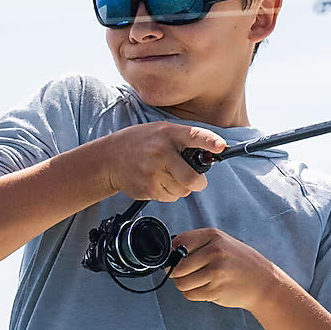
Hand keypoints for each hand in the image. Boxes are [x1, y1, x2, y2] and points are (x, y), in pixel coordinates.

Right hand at [105, 122, 226, 202]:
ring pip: (183, 191)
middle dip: (199, 183)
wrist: (109, 159)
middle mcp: (161, 152)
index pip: (194, 135)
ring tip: (167, 176)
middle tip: (197, 181)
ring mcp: (153, 172)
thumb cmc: (140, 143)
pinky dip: (169, 193)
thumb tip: (211, 154)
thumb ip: (184, 140)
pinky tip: (157, 182)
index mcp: (168, 134)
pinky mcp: (148, 189)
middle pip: (192, 179)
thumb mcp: (161, 132)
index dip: (210, 141)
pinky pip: (170, 198)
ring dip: (181, 188)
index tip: (221, 146)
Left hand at [169, 228, 279, 310]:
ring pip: (181, 283)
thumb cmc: (241, 263)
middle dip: (177, 273)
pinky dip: (193, 294)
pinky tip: (205, 289)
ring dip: (184, 285)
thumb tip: (169, 254)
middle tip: (187, 274)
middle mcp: (214, 252)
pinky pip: (191, 294)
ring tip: (198, 282)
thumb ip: (198, 245)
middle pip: (177, 266)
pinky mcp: (216, 290)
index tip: (176, 259)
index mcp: (214, 236)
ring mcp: (216, 272)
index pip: (179, 242)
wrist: (264, 283)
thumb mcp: (223, 244)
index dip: (173, 253)